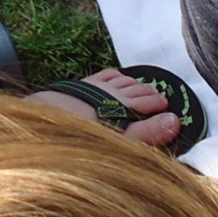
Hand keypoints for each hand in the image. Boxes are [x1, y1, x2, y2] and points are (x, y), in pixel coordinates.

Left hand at [27, 69, 179, 149]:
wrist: (42, 121)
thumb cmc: (82, 136)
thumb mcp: (120, 141)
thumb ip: (147, 133)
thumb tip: (174, 121)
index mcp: (123, 105)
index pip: (147, 103)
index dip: (159, 106)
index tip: (168, 109)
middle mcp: (111, 92)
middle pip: (136, 90)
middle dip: (149, 93)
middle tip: (159, 97)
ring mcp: (95, 88)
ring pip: (121, 81)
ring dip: (134, 84)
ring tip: (141, 87)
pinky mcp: (79, 86)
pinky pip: (102, 75)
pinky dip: (114, 75)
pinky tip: (116, 76)